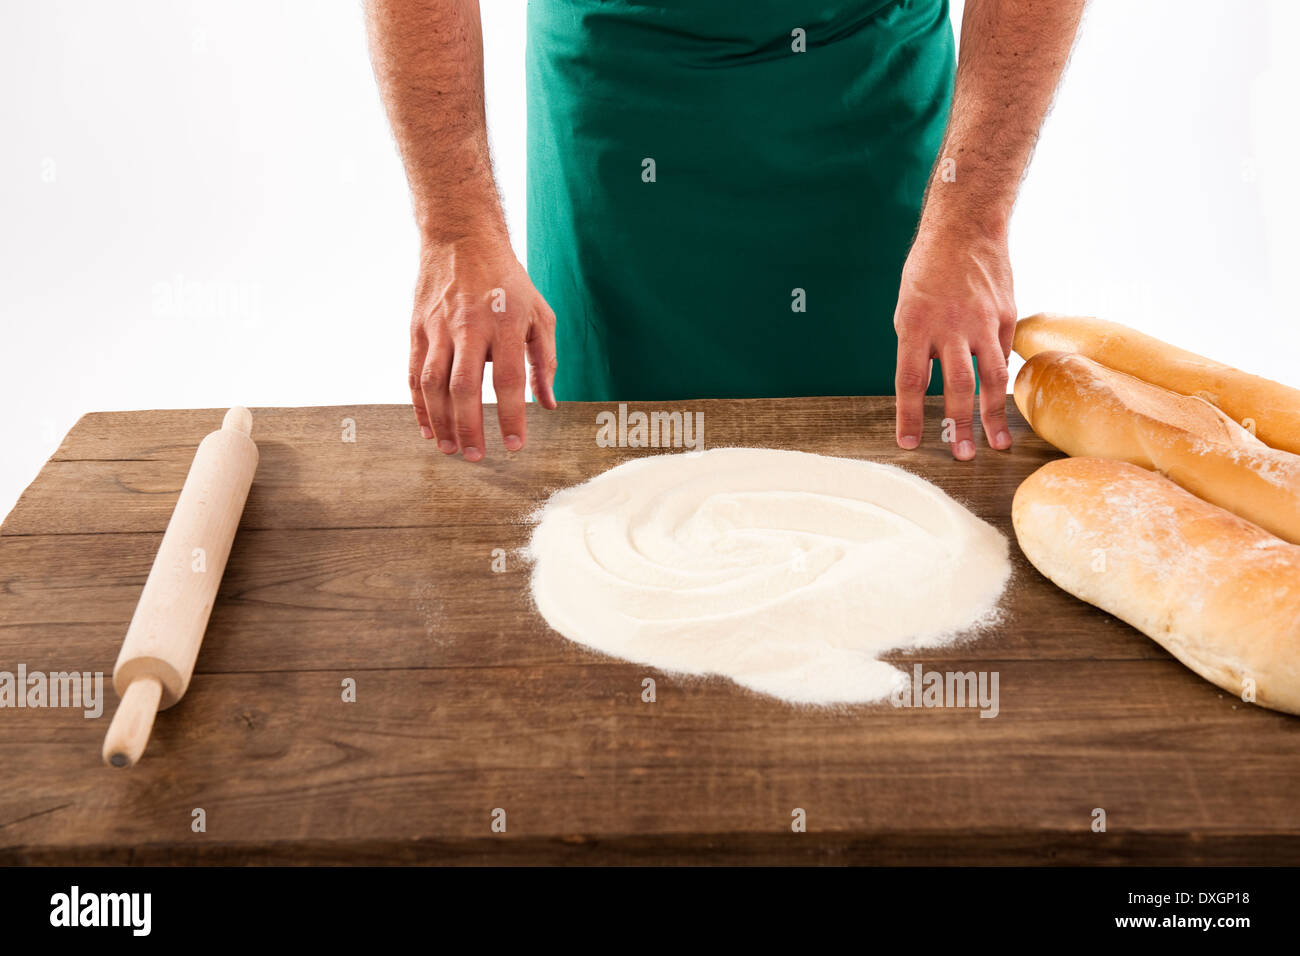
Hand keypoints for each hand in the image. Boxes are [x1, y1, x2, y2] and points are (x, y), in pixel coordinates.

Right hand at [409, 237, 556, 460]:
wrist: (463, 238)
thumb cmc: (509, 283)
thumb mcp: (540, 314)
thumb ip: (546, 361)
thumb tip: (548, 403)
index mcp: (507, 324)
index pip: (509, 379)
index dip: (511, 416)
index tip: (514, 446)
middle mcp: (470, 326)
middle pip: (465, 386)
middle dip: (470, 426)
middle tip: (475, 456)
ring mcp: (439, 327)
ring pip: (434, 383)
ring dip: (441, 421)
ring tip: (450, 449)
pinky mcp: (417, 328)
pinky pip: (415, 372)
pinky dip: (420, 405)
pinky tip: (429, 428)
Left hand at [892, 222, 1015, 459]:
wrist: (965, 228)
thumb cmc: (928, 270)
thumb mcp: (907, 307)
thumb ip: (916, 348)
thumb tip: (923, 386)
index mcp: (915, 325)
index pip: (909, 382)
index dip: (909, 416)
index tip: (909, 443)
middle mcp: (950, 327)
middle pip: (956, 386)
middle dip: (959, 424)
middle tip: (961, 456)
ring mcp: (983, 322)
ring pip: (991, 377)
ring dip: (992, 415)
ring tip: (996, 444)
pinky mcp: (1007, 316)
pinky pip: (1003, 355)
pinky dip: (1002, 381)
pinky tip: (1002, 403)